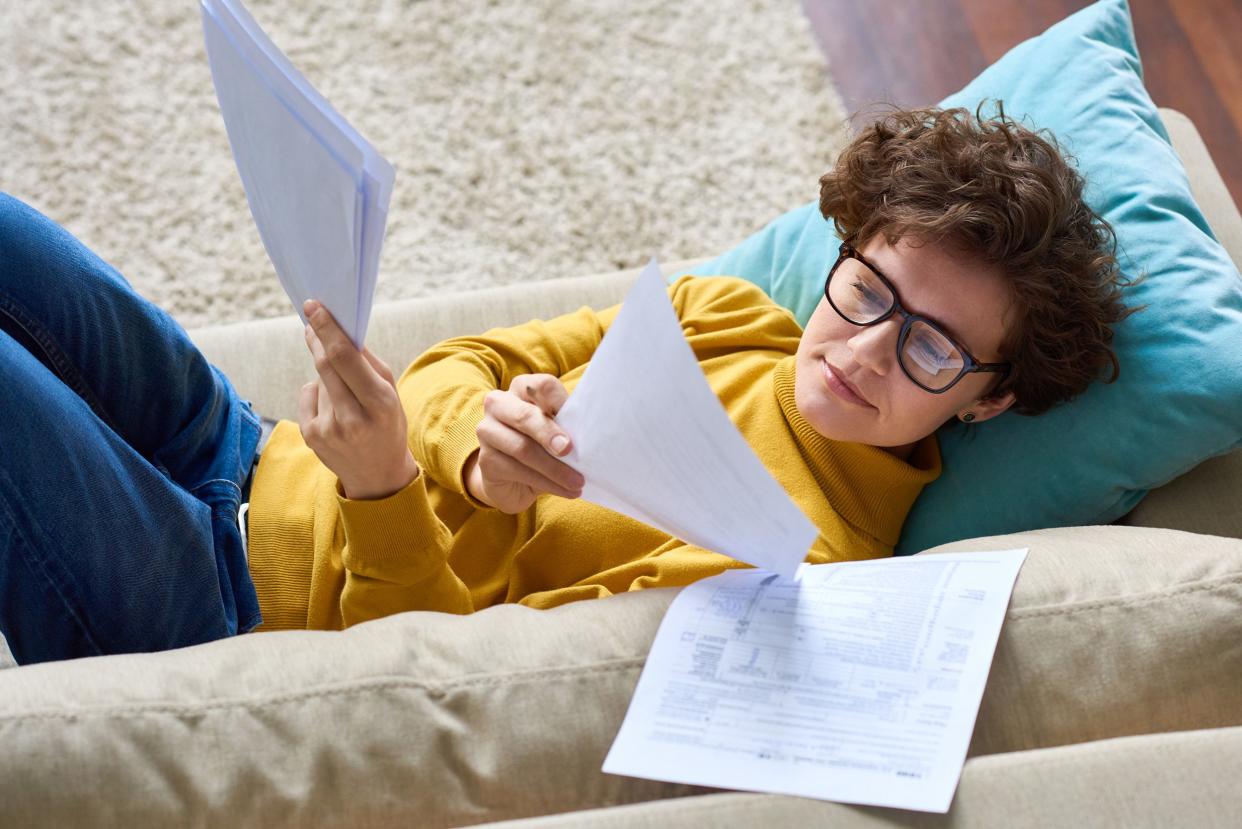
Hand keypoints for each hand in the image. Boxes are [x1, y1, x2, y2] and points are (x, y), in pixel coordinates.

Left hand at [298, 299, 418, 499]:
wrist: (378, 476)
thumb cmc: (387, 425)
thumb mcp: (391, 395)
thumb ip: (368, 364)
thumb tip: (339, 331)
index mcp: (380, 403)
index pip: (345, 358)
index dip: (327, 329)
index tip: (314, 306)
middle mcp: (352, 418)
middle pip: (325, 364)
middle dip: (318, 337)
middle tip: (313, 317)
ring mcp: (328, 429)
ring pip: (319, 379)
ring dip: (328, 376)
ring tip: (347, 399)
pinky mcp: (311, 436)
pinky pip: (308, 395)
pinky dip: (318, 394)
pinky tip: (334, 412)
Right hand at [465, 373, 584, 512]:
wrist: (513, 479)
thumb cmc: (542, 446)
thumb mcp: (556, 431)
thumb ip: (567, 425)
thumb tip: (591, 433)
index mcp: (521, 388)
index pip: (541, 386)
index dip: (560, 402)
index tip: (578, 422)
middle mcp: (499, 404)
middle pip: (525, 415)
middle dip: (550, 434)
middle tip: (569, 450)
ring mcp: (487, 431)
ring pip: (522, 448)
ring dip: (554, 468)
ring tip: (577, 482)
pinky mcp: (486, 459)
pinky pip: (518, 471)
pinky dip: (547, 483)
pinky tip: (565, 490)